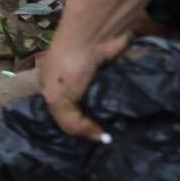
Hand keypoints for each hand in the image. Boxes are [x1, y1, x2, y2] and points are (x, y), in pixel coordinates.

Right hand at [37, 23, 131, 140]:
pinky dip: (122, 105)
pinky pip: (117, 95)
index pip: (59, 116)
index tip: (88, 146)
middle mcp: (70, 84)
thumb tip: (101, 139)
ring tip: (122, 133)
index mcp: (50, 87)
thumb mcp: (58, 98)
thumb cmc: (68, 64)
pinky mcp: (112, 74)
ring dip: (110, 117)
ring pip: (100, 105)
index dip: (72, 130)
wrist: (94, 34)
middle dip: (91, 124)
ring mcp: (92, 79)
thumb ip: (72, 124)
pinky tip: (129, 117)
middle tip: (107, 141)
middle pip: (80, 111)